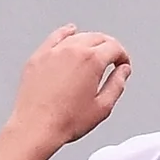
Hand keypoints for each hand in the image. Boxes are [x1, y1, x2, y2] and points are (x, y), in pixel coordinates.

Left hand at [7, 25, 130, 148]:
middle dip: (109, 46)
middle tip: (113, 58)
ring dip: (90, 41)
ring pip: (78, 36)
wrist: (35, 127)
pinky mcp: (38, 57)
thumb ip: (117, 84)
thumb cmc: (66, 121)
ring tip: (94, 51)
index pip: (114, 47)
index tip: (123, 64)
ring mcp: (53, 52)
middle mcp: (72, 50)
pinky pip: (55, 37)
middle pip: (98, 37)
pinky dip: (66, 33)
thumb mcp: (102, 107)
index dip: (123, 56)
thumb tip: (123, 71)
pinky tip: (70, 32)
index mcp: (91, 60)